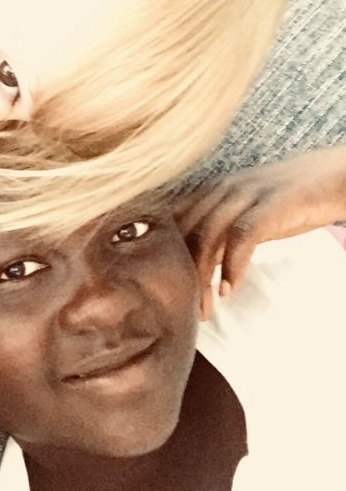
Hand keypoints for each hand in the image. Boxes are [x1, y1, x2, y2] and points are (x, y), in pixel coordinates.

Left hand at [175, 146, 345, 296]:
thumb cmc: (287, 202)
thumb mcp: (244, 213)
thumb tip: (197, 265)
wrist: (334, 178)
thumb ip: (218, 231)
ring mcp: (245, 194)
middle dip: (179, 276)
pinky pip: (241, 236)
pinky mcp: (270, 204)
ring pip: (206, 236)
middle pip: (183, 234)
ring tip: (205, 310)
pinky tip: (229, 289)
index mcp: (210, 190)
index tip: (166, 291)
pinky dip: (232, 266)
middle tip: (184, 311)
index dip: (162, 259)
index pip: (171, 224)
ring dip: (202, 278)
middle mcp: (221, 189)